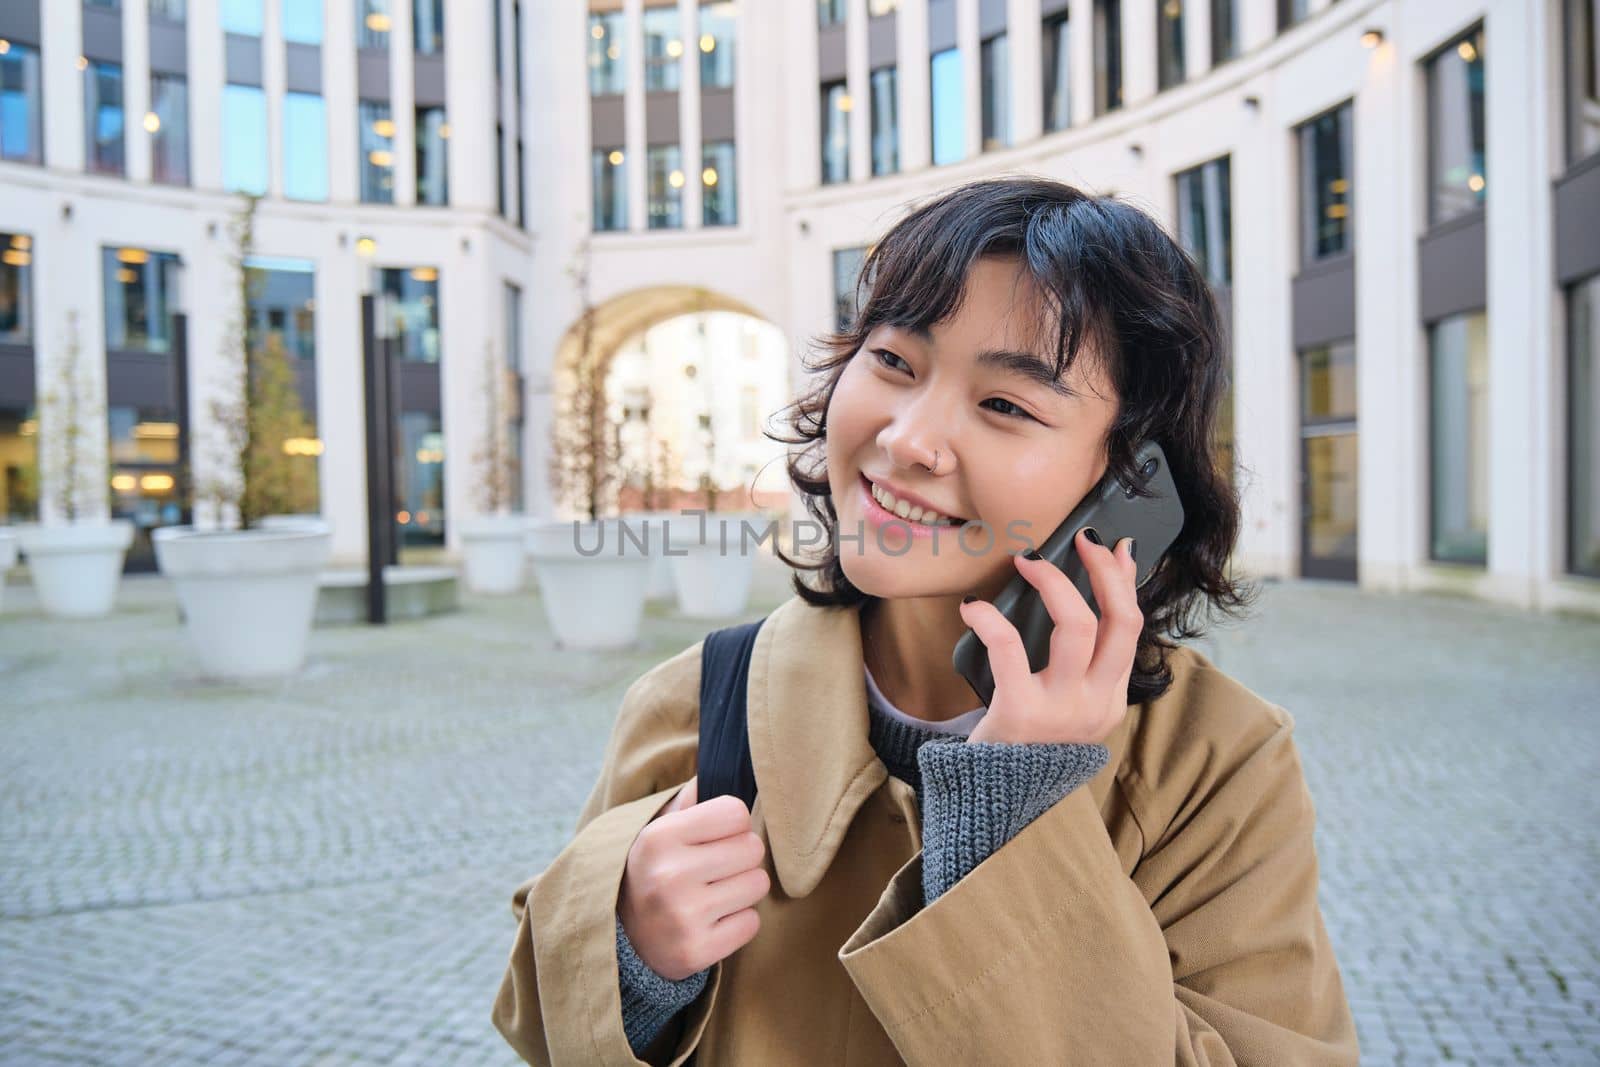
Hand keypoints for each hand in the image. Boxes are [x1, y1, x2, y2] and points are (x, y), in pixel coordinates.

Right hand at [617, 775, 770, 980]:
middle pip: (753, 848)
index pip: (736, 813)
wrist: (622, 941)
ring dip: (743, 890)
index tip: (716, 839)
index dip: (732, 825)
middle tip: (717, 870)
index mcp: (660, 837)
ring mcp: (683, 916)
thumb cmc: (653, 873)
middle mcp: (670, 875)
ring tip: (715, 895)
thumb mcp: (659, 833)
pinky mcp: (697, 951)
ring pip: (758, 885)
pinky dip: (739, 923)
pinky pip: (752, 924)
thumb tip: (715, 768)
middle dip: (741, 858)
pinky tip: (714, 921)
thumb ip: (689, 802)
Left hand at [960, 529, 1141, 745]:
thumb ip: (1081, 662)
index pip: (1132, 629)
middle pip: (1119, 621)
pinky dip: (991, 619)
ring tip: (1026, 561)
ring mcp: (1061, 709)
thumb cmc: (1025, 741)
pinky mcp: (1019, 712)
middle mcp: (1094, 703)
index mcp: (1109, 699)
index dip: (1126, 583)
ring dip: (1053, 583)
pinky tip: (974, 607)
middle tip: (1081, 539)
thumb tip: (1085, 599)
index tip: (1117, 548)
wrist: (994, 800)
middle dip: (1104, 571)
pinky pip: (1009, 649)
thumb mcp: (1066, 704)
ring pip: (1077, 627)